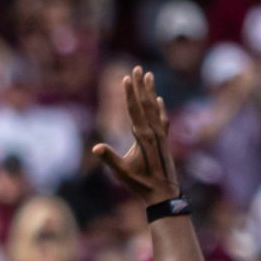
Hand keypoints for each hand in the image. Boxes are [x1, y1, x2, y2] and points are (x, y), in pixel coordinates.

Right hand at [89, 66, 181, 205]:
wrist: (164, 193)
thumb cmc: (141, 183)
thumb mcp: (122, 172)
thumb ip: (109, 158)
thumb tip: (95, 148)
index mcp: (142, 137)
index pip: (134, 110)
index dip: (129, 94)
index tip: (126, 78)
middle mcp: (153, 132)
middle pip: (145, 103)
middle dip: (140, 86)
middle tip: (137, 68)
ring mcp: (160, 135)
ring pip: (155, 108)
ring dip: (150, 91)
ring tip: (149, 75)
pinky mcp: (164, 140)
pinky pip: (162, 119)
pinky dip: (161, 108)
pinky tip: (160, 100)